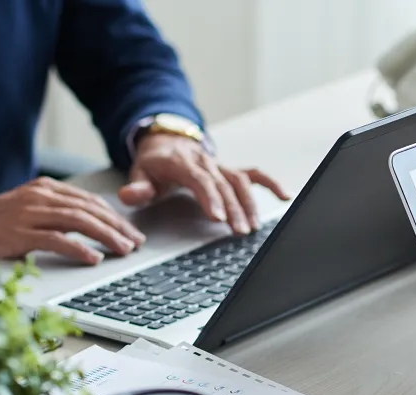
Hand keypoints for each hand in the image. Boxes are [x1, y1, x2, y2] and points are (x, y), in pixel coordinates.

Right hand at [0, 177, 145, 264]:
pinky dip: (79, 248)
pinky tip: (94, 257)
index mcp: (46, 188)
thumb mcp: (32, 208)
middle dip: (118, 227)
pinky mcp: (20, 234)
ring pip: (79, 222)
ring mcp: (30, 214)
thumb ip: (60, 210)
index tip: (132, 231)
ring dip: (106, 236)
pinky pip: (56, 239)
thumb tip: (97, 223)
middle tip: (136, 242)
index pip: (90, 201)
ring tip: (124, 249)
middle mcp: (41, 197)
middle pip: (90, 210)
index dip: (115, 217)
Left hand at [118, 134, 288, 235]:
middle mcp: (206, 162)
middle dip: (234, 209)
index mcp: (183, 162)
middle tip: (239, 231)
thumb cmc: (155, 164)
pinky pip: (254, 174)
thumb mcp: (139, 173)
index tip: (218, 217)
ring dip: (249, 204)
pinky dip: (270, 184)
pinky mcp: (230, 169)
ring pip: (240, 182)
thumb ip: (137, 187)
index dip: (210, 198)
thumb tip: (130, 195)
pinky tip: (284, 196)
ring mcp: (220, 165)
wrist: (166, 142)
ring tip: (253, 227)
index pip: (200, 179)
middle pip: (224, 185)